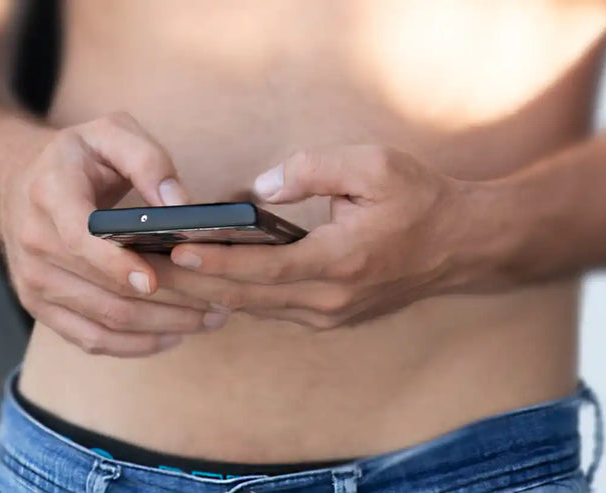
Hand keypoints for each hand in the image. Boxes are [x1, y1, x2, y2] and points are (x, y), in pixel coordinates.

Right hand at [0, 113, 227, 356]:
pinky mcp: (39, 306)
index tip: (155, 279)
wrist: (12, 183)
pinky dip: (135, 345)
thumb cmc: (75, 158)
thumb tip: (181, 206)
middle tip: (218, 304)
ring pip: (104, 322)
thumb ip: (148, 160)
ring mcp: (33, 281)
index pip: (81, 239)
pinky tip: (171, 336)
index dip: (118, 265)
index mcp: (51, 195)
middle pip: (104, 291)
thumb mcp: (109, 134)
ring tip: (207, 320)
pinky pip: (91, 339)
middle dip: (167, 304)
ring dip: (161, 328)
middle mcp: (35, 243)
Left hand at [157, 146, 490, 329]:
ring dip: (205, 290)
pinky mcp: (328, 316)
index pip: (264, 269)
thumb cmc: (420, 199)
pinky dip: (233, 293)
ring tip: (157, 271)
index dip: (217, 261)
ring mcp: (328, 314)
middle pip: (245, 297)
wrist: (462, 244)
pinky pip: (269, 307)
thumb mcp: (374, 165)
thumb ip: (313, 169)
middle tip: (143, 267)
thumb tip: (260, 187)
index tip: (176, 251)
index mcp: (340, 262)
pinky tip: (200, 277)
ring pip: (253, 307)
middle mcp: (330, 300)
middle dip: (191, 283)